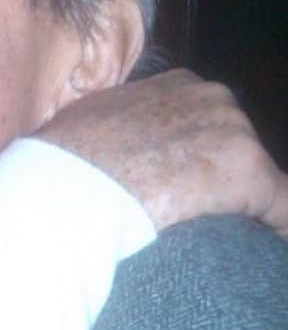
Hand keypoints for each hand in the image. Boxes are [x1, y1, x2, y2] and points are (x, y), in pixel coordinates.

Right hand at [39, 69, 287, 236]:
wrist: (65, 187)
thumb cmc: (63, 159)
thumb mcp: (89, 122)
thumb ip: (119, 122)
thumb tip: (108, 143)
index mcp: (177, 84)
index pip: (207, 121)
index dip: (198, 156)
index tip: (186, 185)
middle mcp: (212, 96)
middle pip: (236, 144)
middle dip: (220, 177)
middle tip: (195, 213)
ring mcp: (233, 130)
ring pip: (255, 177)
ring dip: (241, 204)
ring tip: (221, 235)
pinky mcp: (248, 171)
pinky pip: (281, 206)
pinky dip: (275, 227)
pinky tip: (266, 246)